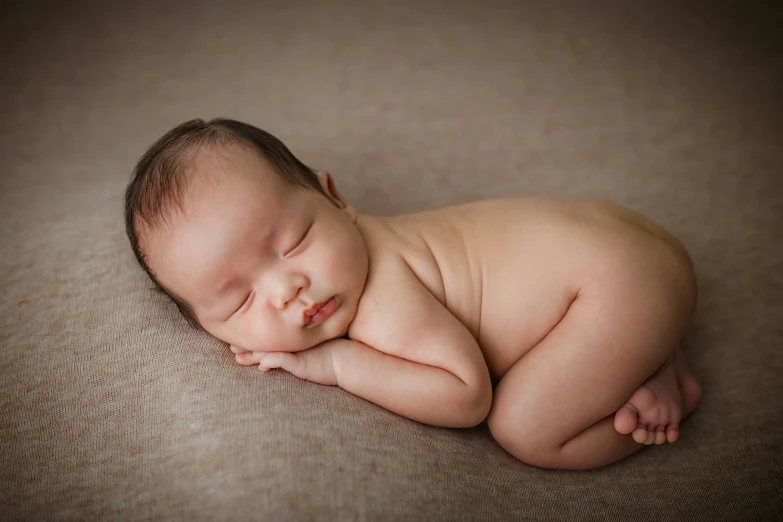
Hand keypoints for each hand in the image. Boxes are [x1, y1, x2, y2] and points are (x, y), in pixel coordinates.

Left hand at [229, 339, 346, 386]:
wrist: (352, 361)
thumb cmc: (337, 356)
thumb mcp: (313, 355)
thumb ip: (293, 357)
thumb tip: (266, 364)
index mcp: (295, 343)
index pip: (271, 340)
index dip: (255, 340)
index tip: (239, 341)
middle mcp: (294, 346)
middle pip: (266, 344)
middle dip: (248, 346)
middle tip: (232, 347)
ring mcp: (296, 353)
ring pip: (269, 351)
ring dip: (253, 355)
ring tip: (237, 357)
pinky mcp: (300, 362)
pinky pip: (280, 360)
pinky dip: (269, 362)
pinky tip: (261, 367)